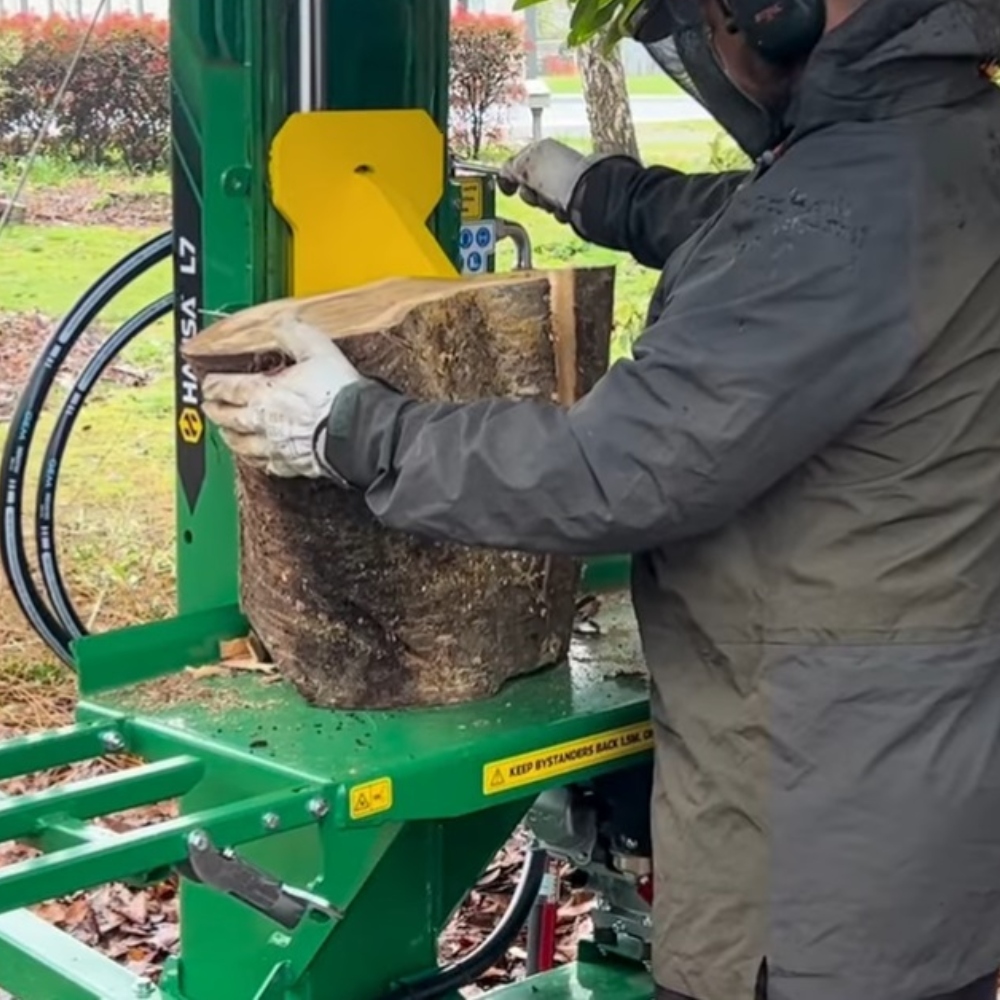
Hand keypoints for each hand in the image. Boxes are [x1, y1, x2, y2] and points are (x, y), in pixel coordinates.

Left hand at [201, 314, 360, 478]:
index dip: (214, 384)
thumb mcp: (317, 349)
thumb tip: (282, 322)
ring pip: (241, 445)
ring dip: (230, 437)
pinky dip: (258, 460)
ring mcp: (275, 446)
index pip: (227, 388)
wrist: (356, 429)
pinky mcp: (292, 465)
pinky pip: (267, 465)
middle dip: (215, 411)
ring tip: (227, 433)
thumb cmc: (337, 393)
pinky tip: (260, 458)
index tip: (209, 384)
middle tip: (211, 407)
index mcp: (263, 392)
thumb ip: (294, 334)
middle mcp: (262, 422)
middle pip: (227, 418)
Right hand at [498, 139, 591, 222]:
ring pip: (543, 201)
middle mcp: (556, 163)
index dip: (511, 178)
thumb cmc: (559, 175)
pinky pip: (559, 211)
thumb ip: (509, 168)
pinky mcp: (576, 200)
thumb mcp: (526, 165)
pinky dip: (559, 213)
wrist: (588, 193)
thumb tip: (503, 174)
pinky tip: (565, 209)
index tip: (509, 189)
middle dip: (530, 195)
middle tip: (536, 194)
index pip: (518, 164)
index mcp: (543, 149)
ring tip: (553, 202)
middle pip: (530, 186)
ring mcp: (567, 182)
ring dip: (544, 205)